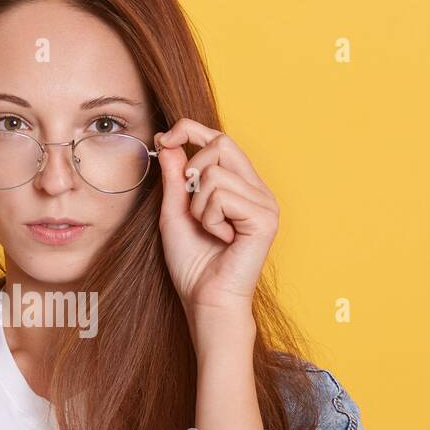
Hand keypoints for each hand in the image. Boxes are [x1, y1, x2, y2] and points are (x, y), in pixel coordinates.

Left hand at [155, 118, 278, 328]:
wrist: (204, 299)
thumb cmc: (192, 262)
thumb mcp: (175, 211)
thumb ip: (175, 176)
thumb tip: (169, 141)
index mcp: (240, 185)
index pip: (220, 140)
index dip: (191, 130)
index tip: (164, 138)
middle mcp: (257, 189)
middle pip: (221, 144)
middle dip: (192, 170)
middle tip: (191, 204)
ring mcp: (265, 202)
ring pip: (215, 173)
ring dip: (197, 205)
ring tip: (209, 229)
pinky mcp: (265, 217)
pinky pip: (222, 195)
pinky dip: (209, 218)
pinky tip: (221, 238)